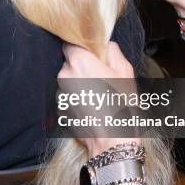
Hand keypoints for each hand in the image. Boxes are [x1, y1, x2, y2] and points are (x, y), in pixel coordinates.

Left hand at [58, 42, 138, 156]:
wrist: (112, 141)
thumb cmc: (120, 105)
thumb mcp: (125, 71)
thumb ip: (113, 51)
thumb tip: (106, 45)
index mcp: (79, 62)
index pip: (70, 44)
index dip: (82, 48)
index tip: (93, 54)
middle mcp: (64, 75)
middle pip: (70, 62)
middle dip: (82, 66)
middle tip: (101, 76)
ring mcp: (60, 93)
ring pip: (68, 80)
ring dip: (79, 83)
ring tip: (98, 95)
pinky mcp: (60, 109)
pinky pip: (68, 96)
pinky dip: (77, 98)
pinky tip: (93, 106)